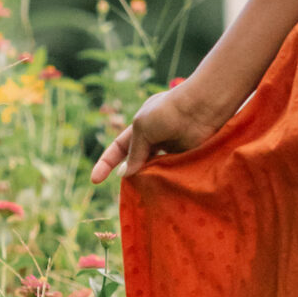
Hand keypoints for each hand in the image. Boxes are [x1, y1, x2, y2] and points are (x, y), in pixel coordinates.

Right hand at [91, 83, 226, 183]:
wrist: (203, 108)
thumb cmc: (169, 111)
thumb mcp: (142, 127)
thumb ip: (134, 152)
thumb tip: (126, 174)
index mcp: (141, 125)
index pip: (119, 148)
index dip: (106, 163)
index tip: (94, 180)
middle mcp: (155, 137)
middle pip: (137, 161)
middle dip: (130, 174)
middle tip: (127, 189)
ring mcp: (171, 148)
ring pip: (154, 170)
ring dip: (148, 179)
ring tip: (144, 188)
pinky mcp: (186, 157)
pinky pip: (172, 172)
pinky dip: (165, 180)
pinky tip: (161, 187)